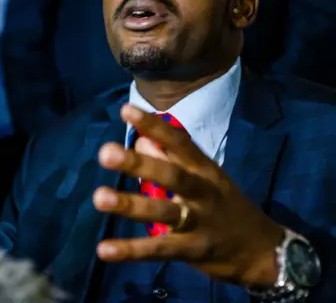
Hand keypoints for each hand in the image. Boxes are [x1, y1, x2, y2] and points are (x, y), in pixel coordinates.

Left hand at [92, 104, 284, 286]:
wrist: (262, 251)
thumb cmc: (224, 206)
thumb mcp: (204, 178)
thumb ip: (171, 159)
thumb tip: (141, 139)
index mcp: (205, 170)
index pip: (179, 142)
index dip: (154, 126)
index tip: (125, 110)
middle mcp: (203, 192)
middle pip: (171, 176)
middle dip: (138, 164)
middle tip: (105, 153)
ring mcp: (199, 223)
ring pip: (163, 212)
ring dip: (130, 205)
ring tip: (99, 197)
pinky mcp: (193, 251)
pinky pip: (159, 250)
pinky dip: (131, 250)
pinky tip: (104, 249)